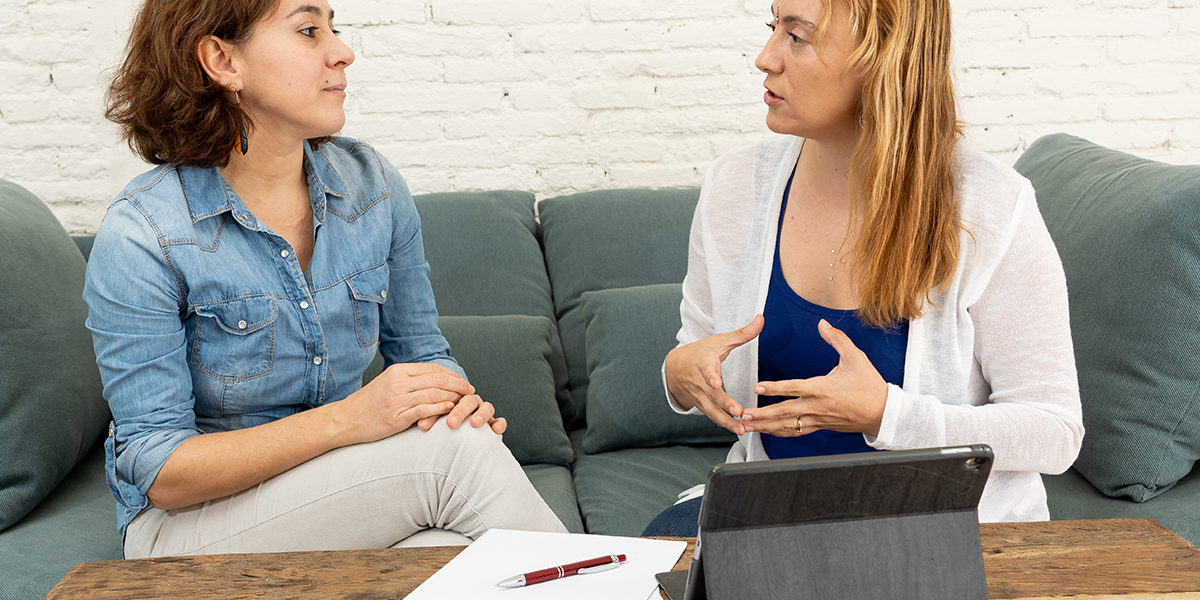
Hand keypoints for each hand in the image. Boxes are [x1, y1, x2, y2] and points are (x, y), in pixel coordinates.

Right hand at [335, 363, 474, 443]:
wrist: (344, 420)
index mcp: (398, 371)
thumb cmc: (368, 403)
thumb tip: (435, 380)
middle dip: (458, 385)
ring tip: (466, 401)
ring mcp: (397, 400)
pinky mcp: (396, 417)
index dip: (452, 375)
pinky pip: (423, 410)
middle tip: (471, 391)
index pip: (433, 369)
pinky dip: (440, 409)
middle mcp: (399, 382)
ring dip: (454, 397)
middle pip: (437, 379)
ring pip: (434, 394)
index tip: (464, 382)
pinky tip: (451, 409)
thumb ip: (409, 380)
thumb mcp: (388, 383)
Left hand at [414, 393, 506, 433]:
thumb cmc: (440, 426)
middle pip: (468, 400)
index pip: (449, 398)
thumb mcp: (433, 420)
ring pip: (486, 407)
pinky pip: (499, 420)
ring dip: (481, 414)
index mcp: (454, 398)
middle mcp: (470, 402)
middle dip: (460, 411)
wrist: (456, 433)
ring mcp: (483, 410)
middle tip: (451, 423)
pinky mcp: (493, 422)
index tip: (425, 425)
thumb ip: (428, 418)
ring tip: (474, 423)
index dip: (437, 410)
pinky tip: (496, 430)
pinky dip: (499, 423)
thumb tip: (419, 424)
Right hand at [664, 315, 763, 435]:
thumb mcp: (720, 341)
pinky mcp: (701, 405)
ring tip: (741, 429)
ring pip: (712, 411)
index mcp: (704, 363)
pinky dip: (724, 424)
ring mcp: (699, 396)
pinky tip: (738, 430)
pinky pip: (712, 416)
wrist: (674, 367)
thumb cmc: (701, 352)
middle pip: (712, 395)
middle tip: (738, 412)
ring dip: (726, 421)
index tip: (715, 383)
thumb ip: (742, 333)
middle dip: (725, 404)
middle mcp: (699, 382)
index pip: (706, 370)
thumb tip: (761, 318)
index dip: (710, 377)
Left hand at [741, 319, 886, 436]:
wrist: (883, 413)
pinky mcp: (821, 426)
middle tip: (743, 415)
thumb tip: (823, 324)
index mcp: (823, 388)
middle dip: (762, 414)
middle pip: (785, 411)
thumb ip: (837, 339)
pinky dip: (780, 431)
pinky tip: (768, 431)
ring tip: (747, 426)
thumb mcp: (856, 357)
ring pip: (787, 425)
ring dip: (766, 426)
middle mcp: (817, 406)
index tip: (758, 387)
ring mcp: (818, 419)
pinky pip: (797, 431)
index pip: (794, 388)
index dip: (775, 387)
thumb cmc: (870, 386)